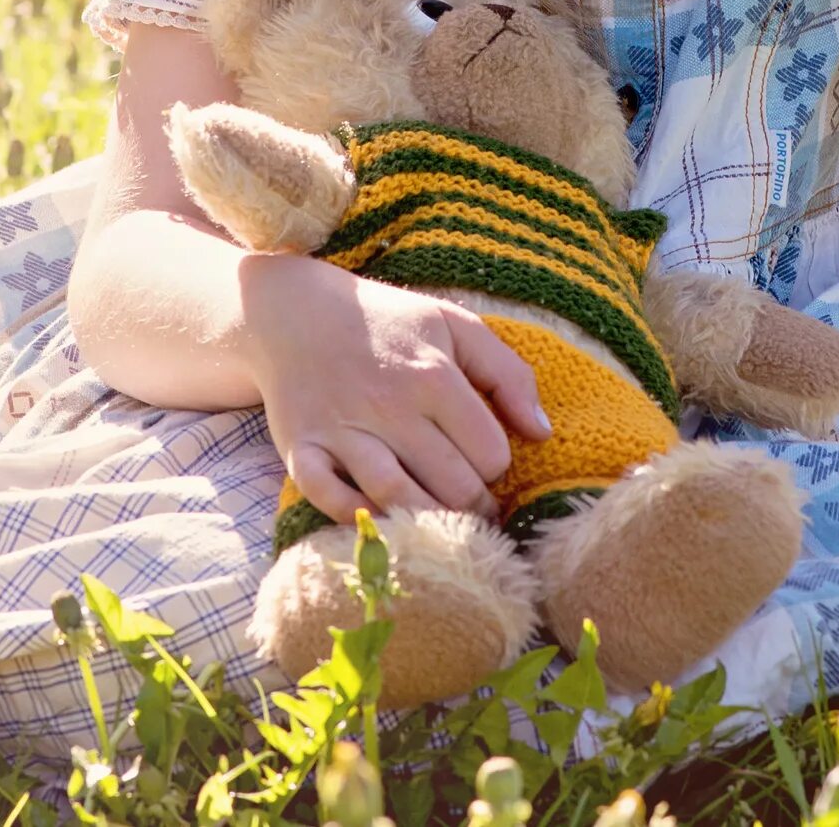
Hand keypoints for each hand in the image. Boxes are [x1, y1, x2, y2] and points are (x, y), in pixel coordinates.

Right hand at [240, 256, 553, 522]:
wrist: (295, 312)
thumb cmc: (387, 323)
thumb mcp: (454, 327)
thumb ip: (508, 374)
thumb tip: (542, 433)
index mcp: (433, 377)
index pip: (491, 455)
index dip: (497, 468)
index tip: (486, 467)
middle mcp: (390, 407)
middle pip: (453, 487)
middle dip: (474, 508)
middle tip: (474, 510)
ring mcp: (342, 431)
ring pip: (398, 499)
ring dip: (429, 524)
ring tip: (442, 526)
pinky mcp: (302, 449)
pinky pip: (328, 498)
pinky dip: (354, 516)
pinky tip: (379, 517)